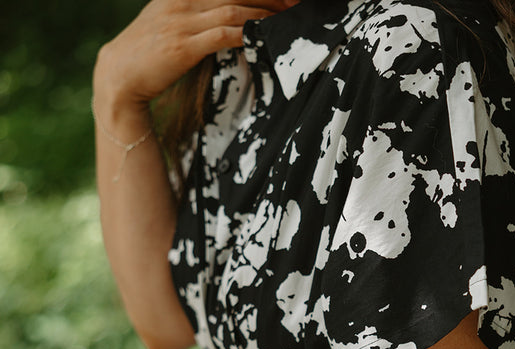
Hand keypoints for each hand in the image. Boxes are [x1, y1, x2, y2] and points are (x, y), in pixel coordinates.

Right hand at [94, 0, 297, 112]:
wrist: (118, 77)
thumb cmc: (145, 56)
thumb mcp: (167, 24)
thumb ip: (192, 16)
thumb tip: (223, 21)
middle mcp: (182, 1)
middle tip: (297, 3)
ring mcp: (182, 22)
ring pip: (233, 10)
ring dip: (264, 14)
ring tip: (289, 20)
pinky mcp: (184, 46)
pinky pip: (223, 34)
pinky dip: (246, 33)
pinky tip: (263, 36)